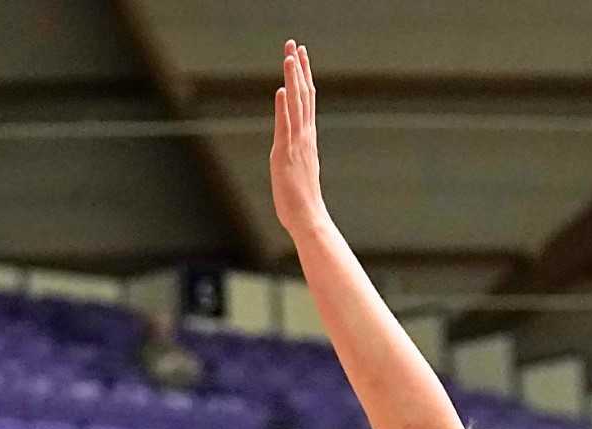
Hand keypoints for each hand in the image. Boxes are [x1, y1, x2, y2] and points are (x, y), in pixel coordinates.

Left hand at [270, 40, 328, 237]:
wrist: (309, 219)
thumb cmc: (302, 203)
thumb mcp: (299, 172)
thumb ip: (296, 157)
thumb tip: (292, 152)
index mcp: (307, 140)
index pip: (306, 102)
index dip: (303, 77)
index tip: (300, 57)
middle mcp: (304, 138)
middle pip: (303, 96)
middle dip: (299, 69)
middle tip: (295, 44)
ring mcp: (296, 145)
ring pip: (296, 105)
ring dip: (293, 79)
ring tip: (290, 56)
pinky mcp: (285, 154)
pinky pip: (285, 126)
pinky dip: (284, 107)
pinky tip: (282, 90)